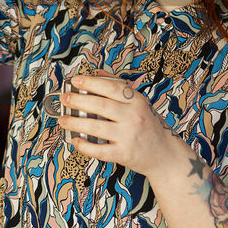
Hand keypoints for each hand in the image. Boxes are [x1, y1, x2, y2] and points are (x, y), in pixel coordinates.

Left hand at [59, 71, 187, 176]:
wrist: (166, 154)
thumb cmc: (150, 126)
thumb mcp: (140, 103)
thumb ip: (120, 88)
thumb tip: (98, 73)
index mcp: (136, 101)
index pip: (111, 88)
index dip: (91, 82)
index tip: (75, 80)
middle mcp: (133, 117)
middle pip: (101, 106)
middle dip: (78, 101)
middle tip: (64, 99)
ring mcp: (129, 136)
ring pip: (96, 127)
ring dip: (75, 123)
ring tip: (62, 120)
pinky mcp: (124, 154)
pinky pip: (100, 150)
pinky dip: (85, 146)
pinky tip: (75, 140)